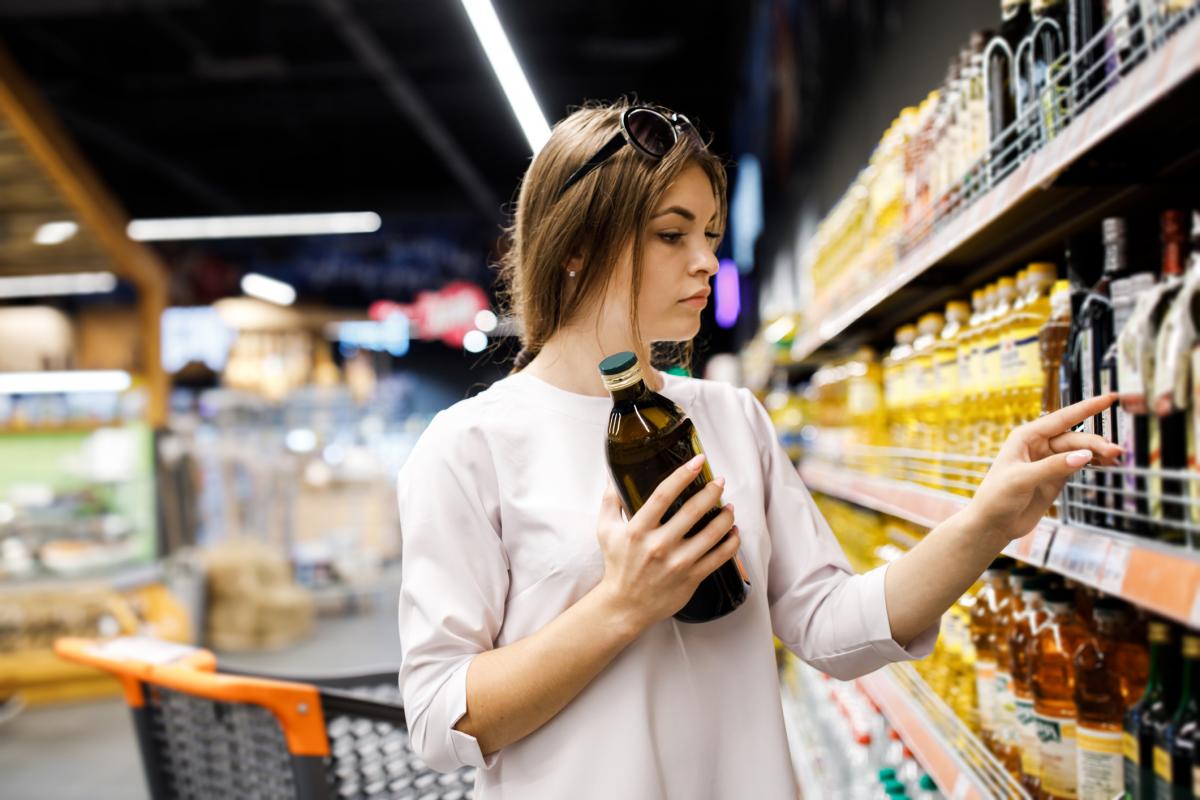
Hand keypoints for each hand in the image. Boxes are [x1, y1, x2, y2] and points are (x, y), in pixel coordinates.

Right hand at [594, 454, 738, 631]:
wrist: (625, 605)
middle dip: (712, 491)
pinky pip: (719, 557)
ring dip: (726, 516)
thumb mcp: (605, 530)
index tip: (698, 460)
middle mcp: (659, 545)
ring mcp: (677, 563)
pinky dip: (732, 542)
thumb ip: (610, 501)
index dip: (683, 475)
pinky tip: (733, 532)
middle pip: (693, 511)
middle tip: (720, 481)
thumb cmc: (617, 564)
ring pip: (712, 534)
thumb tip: (614, 476)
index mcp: (638, 530)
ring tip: (729, 507)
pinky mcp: (691, 578)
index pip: (663, 495)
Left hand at [968, 394, 1122, 542]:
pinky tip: (1107, 463)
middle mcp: (1038, 445)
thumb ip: (1053, 467)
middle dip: (1095, 443)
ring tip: (1116, 457)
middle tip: (1115, 451)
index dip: (1086, 407)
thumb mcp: (1022, 479)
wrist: (992, 524)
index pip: (1061, 418)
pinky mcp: (1055, 477)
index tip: (1110, 397)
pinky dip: (1093, 463)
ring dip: (1098, 452)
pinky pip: (1078, 465)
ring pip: (1079, 451)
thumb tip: (1084, 456)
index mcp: (1026, 436)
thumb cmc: (997, 497)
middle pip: (1074, 438)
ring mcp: (1048, 461)